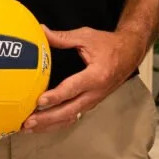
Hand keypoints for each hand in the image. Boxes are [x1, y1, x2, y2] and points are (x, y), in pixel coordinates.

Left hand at [23, 25, 140, 131]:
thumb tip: (41, 31)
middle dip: (48, 118)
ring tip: (30, 127)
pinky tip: (43, 125)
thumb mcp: (87, 37)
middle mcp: (96, 92)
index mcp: (96, 75)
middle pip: (70, 110)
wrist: (130, 54)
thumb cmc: (109, 45)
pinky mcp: (91, 103)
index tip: (39, 101)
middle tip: (28, 122)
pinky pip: (74, 116)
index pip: (73, 88)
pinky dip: (58, 123)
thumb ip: (63, 37)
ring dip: (50, 124)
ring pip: (71, 117)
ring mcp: (94, 100)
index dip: (55, 96)